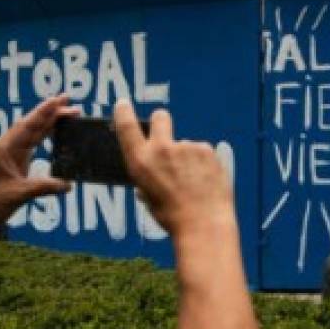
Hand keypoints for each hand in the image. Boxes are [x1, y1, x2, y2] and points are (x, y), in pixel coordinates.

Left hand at [0, 96, 75, 272]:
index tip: (58, 99)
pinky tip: (51, 133)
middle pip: (32, 125)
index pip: (28, 126)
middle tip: (68, 101)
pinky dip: (43, 136)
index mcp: (5, 150)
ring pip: (32, 133)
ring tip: (65, 113)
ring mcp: (9, 156)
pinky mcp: (12, 164)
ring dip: (48, 123)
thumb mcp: (17, 195)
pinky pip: (30, 144)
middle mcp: (7, 148)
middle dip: (50, 112)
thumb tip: (67, 184)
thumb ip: (42, 187)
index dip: (45, 112)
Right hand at [112, 100, 235, 240]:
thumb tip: (148, 178)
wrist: (204, 224)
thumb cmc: (173, 217)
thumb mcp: (149, 199)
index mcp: (141, 162)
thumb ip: (146, 181)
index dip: (123, 112)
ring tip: (193, 183)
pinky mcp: (207, 150)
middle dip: (161, 121)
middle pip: (161, 117)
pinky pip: (201, 153)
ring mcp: (186, 147)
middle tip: (166, 137)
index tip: (123, 104)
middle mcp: (162, 149)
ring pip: (185, 144)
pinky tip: (205, 182)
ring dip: (187, 157)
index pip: (126, 126)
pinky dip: (203, 164)